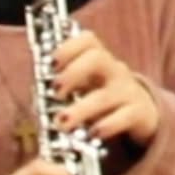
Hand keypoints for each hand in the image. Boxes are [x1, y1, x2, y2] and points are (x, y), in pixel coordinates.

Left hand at [51, 29, 160, 145]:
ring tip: (62, 123)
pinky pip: (125, 116)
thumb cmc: (100, 97)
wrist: (140, 114)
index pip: (88, 40)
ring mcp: (127, 91)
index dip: (68, 47)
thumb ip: (63, 85)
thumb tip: (34, 89)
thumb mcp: (85, 86)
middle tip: (55, 92)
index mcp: (98, 60)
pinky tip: (93, 134)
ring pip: (106, 95)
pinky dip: (108, 125)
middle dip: (74, 73)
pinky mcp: (138, 113)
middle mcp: (114, 70)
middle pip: (98, 58)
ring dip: (81, 109)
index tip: (51, 64)